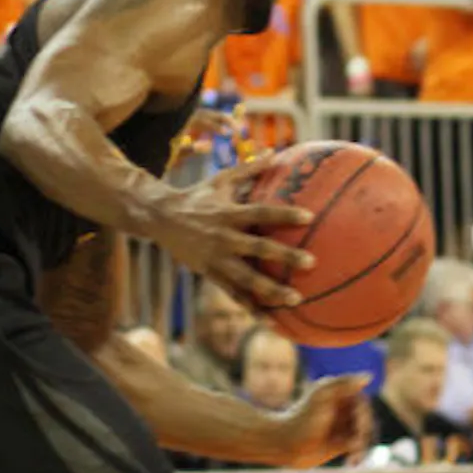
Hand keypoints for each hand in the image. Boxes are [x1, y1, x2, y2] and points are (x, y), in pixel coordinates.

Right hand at [155, 156, 314, 308]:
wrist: (160, 218)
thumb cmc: (198, 196)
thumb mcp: (221, 179)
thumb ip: (249, 168)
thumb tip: (275, 151)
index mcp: (229, 213)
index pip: (262, 212)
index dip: (284, 214)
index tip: (309, 217)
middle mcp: (224, 237)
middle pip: (258, 248)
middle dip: (284, 256)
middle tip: (312, 263)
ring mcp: (216, 259)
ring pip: (247, 278)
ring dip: (271, 290)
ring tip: (296, 300)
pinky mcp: (210, 275)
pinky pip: (234, 295)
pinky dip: (252, 308)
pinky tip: (272, 321)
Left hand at [280, 375, 372, 467]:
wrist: (284, 444)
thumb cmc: (301, 418)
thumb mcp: (322, 396)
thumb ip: (343, 384)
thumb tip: (368, 376)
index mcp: (339, 394)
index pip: (362, 402)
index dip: (362, 413)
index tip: (357, 421)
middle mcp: (342, 409)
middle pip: (366, 419)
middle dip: (363, 430)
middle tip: (354, 442)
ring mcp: (343, 426)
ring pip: (364, 434)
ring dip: (362, 444)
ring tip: (353, 452)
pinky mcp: (341, 443)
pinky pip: (358, 447)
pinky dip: (359, 454)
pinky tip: (352, 462)